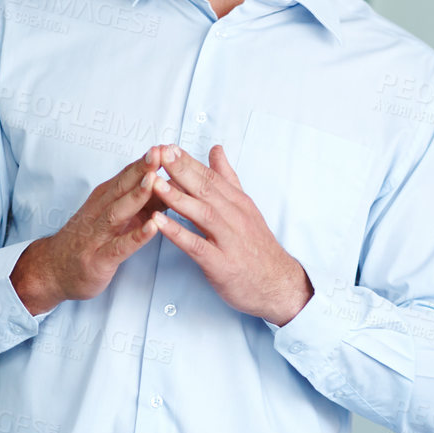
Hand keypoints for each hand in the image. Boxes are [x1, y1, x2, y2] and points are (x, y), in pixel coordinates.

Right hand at [10, 148, 165, 314]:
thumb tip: (168, 184)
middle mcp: (99, 212)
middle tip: (160, 152)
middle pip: (121, 187)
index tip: (164, 146)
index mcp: (103, 200)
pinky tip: (153, 227)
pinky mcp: (100, 258)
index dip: (144, 161)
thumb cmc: (85, 240)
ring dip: (137, 195)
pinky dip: (137, 236)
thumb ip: (138, 202)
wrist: (51, 270)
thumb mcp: (110, 216)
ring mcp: (97, 235)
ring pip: (118, 211)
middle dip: (141, 169)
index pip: (125, 176)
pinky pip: (120, 245)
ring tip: (155, 180)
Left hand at [152, 144, 313, 326]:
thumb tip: (216, 150)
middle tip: (160, 155)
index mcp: (238, 203)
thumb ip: (227, 178)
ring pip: (202, 214)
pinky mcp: (222, 264)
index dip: (189, 162)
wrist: (279, 285)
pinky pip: (197, 246)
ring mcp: (229, 240)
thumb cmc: (258, 248)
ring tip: (155, 184)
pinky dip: (177, 233)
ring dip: (177, 198)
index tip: (169, 147)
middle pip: (206, 190)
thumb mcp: (245, 208)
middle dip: (181, 171)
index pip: (211, 177)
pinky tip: (159, 223)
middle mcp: (235, 218)